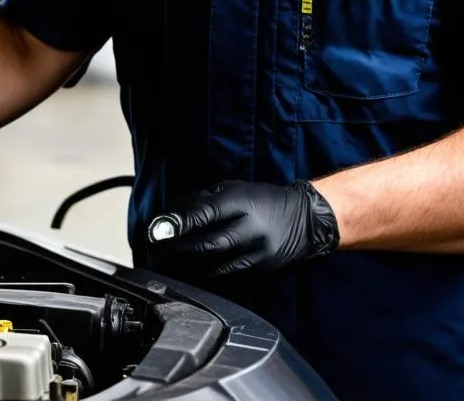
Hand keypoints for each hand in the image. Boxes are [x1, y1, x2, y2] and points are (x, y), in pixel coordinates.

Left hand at [156, 180, 339, 275]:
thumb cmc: (265, 200)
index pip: (206, 213)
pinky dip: (207, 273)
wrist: (307, 220)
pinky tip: (191, 272)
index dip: (180, 223)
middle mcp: (252, 228)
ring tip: (167, 263)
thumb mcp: (237, 189)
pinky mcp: (262, 269)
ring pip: (216, 264)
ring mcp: (258, 252)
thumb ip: (206, 200)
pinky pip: (228, 274)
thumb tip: (174, 213)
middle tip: (156, 250)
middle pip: (209, 243)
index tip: (158, 230)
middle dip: (178, 249)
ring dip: (188, 265)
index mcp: (244, 201)